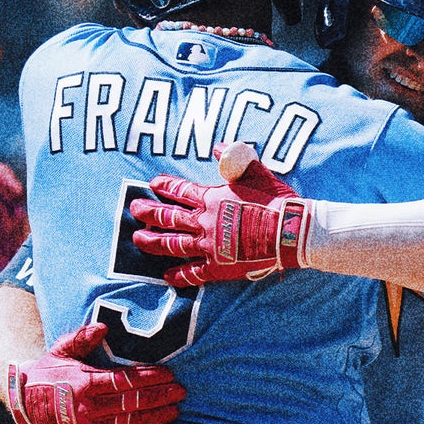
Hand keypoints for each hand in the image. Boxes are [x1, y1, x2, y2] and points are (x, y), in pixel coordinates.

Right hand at [7, 322, 185, 423]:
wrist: (23, 403)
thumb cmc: (47, 372)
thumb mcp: (61, 350)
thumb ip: (83, 337)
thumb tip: (104, 327)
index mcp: (84, 383)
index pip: (124, 381)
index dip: (149, 378)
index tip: (170, 375)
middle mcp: (87, 407)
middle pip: (131, 403)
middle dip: (159, 397)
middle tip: (181, 393)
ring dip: (153, 418)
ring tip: (174, 412)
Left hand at [130, 142, 312, 286]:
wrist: (289, 232)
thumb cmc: (275, 201)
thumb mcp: (255, 171)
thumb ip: (235, 158)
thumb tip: (218, 146)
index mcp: (212, 199)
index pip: (181, 191)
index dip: (165, 186)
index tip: (153, 184)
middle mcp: (205, 223)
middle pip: (168, 217)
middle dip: (148, 212)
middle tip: (134, 208)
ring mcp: (210, 247)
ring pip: (173, 244)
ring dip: (153, 242)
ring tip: (137, 239)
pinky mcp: (219, 267)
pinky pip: (193, 273)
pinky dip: (179, 275)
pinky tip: (166, 276)